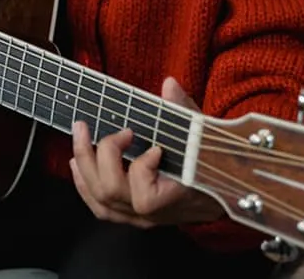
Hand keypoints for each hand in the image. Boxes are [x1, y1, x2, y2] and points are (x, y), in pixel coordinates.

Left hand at [70, 76, 224, 227]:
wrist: (225, 190)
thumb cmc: (215, 160)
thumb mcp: (204, 133)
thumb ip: (183, 110)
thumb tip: (169, 85)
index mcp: (176, 197)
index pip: (144, 197)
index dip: (141, 167)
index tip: (156, 146)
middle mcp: (155, 213)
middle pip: (111, 191)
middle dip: (101, 153)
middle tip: (106, 129)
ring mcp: (142, 218)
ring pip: (101, 201)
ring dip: (85, 166)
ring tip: (81, 137)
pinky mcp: (133, 216)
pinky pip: (101, 209)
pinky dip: (84, 186)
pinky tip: (77, 165)